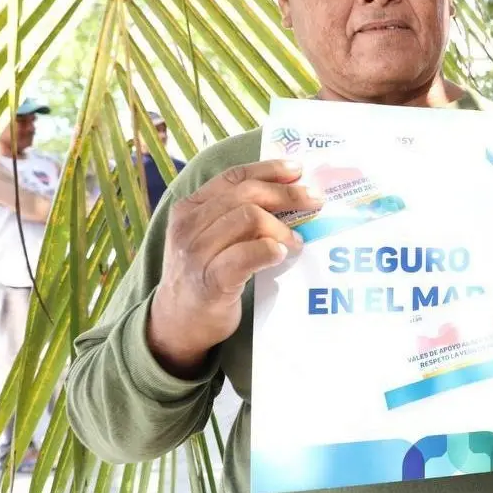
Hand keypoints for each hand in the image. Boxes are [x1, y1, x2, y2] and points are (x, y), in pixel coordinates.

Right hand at [148, 160, 321, 375]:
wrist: (178, 323)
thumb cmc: (204, 275)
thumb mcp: (209, 236)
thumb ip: (234, 214)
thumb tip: (287, 192)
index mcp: (189, 208)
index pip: (233, 177)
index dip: (269, 169)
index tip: (298, 170)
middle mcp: (188, 225)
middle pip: (246, 195)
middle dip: (286, 194)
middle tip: (314, 202)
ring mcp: (196, 253)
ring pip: (249, 218)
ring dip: (282, 228)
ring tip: (295, 242)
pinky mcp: (210, 281)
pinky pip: (248, 255)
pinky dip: (270, 250)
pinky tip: (281, 255)